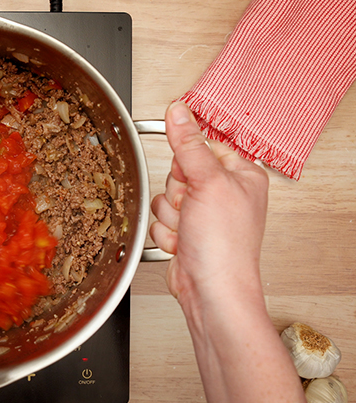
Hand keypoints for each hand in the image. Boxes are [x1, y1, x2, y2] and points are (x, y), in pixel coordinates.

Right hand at [149, 101, 268, 306]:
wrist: (211, 291)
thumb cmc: (224, 246)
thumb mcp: (207, 183)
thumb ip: (188, 144)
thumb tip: (179, 111)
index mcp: (241, 175)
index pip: (202, 145)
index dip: (189, 159)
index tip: (191, 173)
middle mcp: (223, 193)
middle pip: (178, 171)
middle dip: (177, 193)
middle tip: (192, 209)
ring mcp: (203, 215)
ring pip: (165, 196)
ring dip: (171, 216)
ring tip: (189, 230)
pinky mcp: (185, 232)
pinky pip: (160, 219)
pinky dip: (166, 233)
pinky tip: (183, 243)